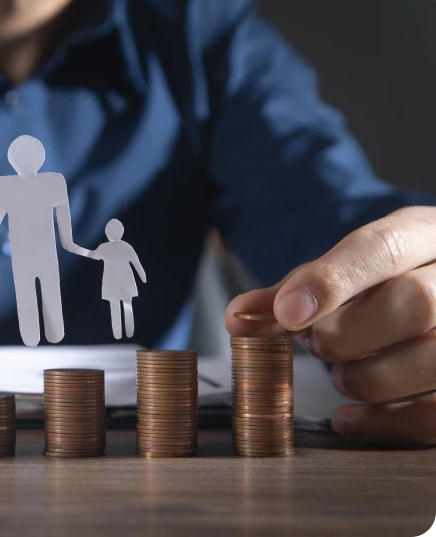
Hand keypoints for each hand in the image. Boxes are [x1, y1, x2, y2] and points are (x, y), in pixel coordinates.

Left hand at [226, 206, 435, 443]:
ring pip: (433, 357)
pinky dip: (387, 422)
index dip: (331, 281)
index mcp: (425, 233)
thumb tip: (238, 316)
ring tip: (340, 375)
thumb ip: (291, 291)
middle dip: (348, 333)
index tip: (287, 313)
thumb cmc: (386, 282)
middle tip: (315, 346)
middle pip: (415, 302)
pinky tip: (348, 418)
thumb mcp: (344, 272)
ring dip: (368, 378)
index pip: (382, 246)